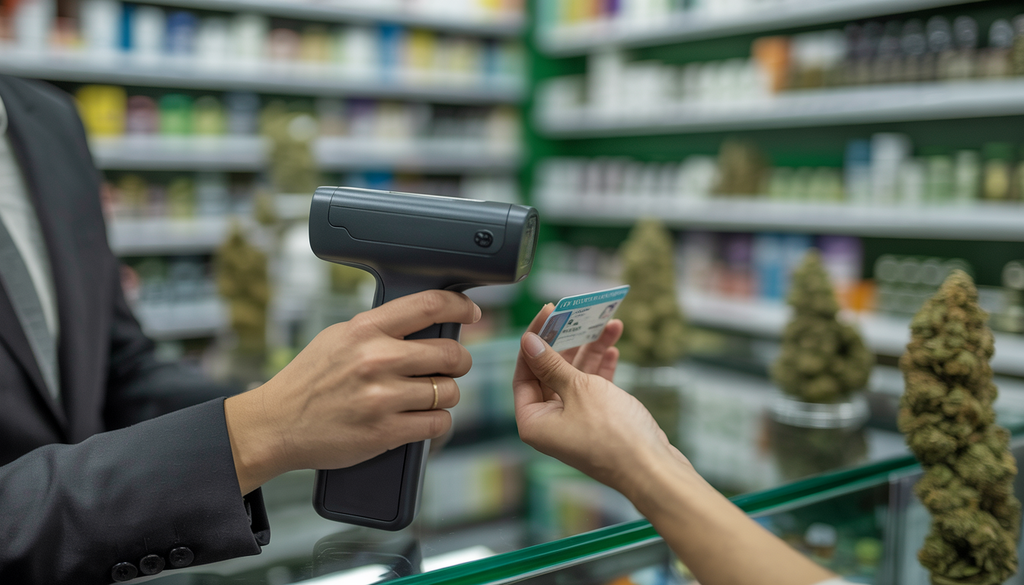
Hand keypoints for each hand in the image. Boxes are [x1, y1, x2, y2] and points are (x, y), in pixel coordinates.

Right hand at [225, 290, 479, 494]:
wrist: (276, 424)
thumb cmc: (309, 380)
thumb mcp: (338, 338)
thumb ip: (379, 329)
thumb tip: (424, 322)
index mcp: (365, 329)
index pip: (429, 305)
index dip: (460, 306)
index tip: (471, 312)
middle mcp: (377, 360)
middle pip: (450, 353)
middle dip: (459, 362)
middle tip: (452, 367)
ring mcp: (382, 398)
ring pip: (449, 392)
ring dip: (446, 396)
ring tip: (429, 396)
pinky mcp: (385, 432)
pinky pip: (438, 423)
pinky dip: (436, 422)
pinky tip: (423, 418)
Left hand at [513, 306, 689, 500]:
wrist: (653, 468)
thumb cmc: (612, 434)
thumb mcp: (579, 390)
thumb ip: (551, 364)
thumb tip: (528, 342)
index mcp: (533, 420)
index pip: (525, 370)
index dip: (535, 340)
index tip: (548, 313)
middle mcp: (549, 422)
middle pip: (550, 371)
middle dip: (567, 342)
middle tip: (577, 315)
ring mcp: (574, 422)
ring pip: (576, 377)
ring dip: (591, 351)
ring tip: (608, 325)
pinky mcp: (597, 421)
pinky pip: (594, 389)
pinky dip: (602, 369)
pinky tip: (613, 348)